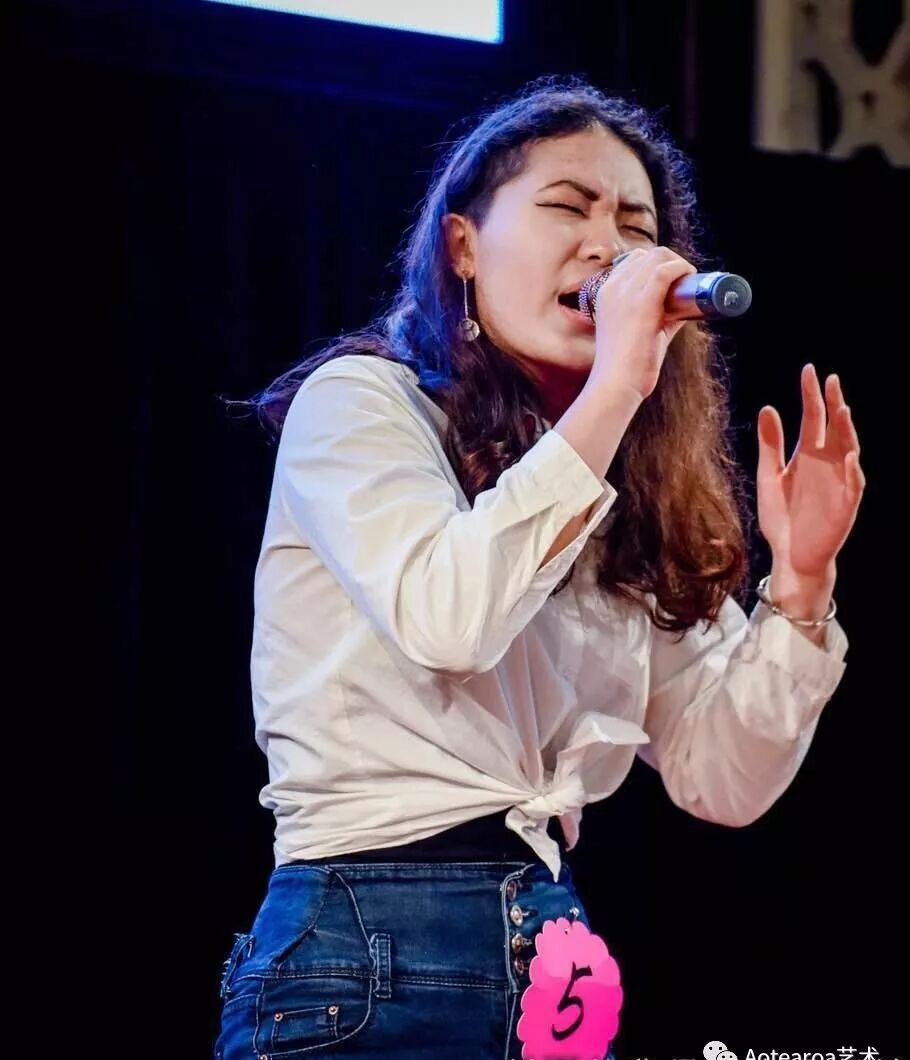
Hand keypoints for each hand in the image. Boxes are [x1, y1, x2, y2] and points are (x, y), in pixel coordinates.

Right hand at [589, 246, 695, 401]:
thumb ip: (658, 316)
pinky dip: (681, 269)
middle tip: (686, 281)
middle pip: (648, 254)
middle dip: (672, 261)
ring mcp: (625, 294)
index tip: (673, 280)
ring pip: (658, 257)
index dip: (658, 263)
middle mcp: (613, 288)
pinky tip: (690, 277)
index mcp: (606, 293)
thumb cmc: (626, 366)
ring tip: (690, 280)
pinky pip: (664, 272)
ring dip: (679, 264)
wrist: (615, 385)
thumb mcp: (637, 332)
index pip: (634, 260)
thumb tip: (685, 307)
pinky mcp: (641, 305)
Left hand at [756, 364, 864, 580]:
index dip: (811, 395)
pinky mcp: (845, 504)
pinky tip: (849, 456)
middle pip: (833, 427)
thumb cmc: (780, 516)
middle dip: (832, 404)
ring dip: (846, 431)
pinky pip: (853, 485)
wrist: (789, 555)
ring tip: (841, 410)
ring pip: (848, 450)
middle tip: (829, 380)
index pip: (812, 418)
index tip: (809, 371)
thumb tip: (768, 407)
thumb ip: (770, 444)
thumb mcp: (769, 476)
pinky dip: (853, 471)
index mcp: (807, 454)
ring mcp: (839, 482)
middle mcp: (826, 463)